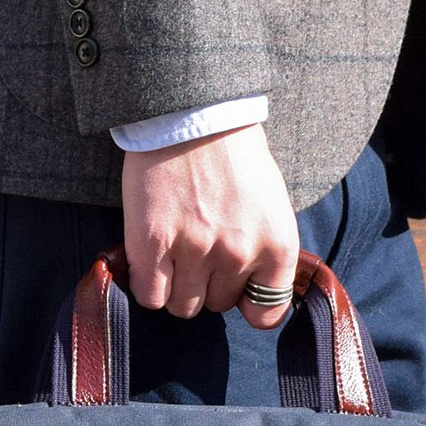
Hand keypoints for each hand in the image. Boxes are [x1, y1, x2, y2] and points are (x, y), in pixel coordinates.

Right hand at [120, 124, 300, 330]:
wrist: (192, 112)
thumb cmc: (234, 154)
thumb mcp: (272, 205)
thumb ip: (265, 251)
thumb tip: (250, 290)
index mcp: (276, 245)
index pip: (266, 313)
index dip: (248, 300)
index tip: (237, 285)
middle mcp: (238, 254)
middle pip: (217, 306)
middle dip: (208, 284)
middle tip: (200, 249)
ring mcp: (194, 251)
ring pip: (183, 306)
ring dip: (177, 287)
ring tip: (175, 254)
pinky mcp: (151, 245)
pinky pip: (150, 296)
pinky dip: (149, 285)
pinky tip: (152, 260)